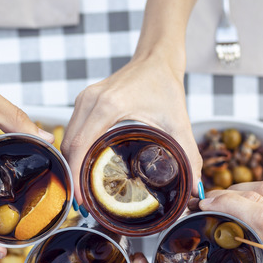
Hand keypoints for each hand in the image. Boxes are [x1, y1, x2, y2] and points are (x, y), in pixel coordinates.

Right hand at [61, 53, 201, 203]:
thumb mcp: (178, 122)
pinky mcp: (84, 100)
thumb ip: (190, 156)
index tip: (82, 200)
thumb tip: (195, 189)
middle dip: (72, 177)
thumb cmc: (165, 85)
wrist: (156, 58)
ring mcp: (84, 98)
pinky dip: (75, 151)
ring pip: (67, 139)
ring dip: (71, 165)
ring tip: (82, 190)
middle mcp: (90, 100)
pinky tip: (84, 167)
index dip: (76, 177)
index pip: (80, 147)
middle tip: (82, 204)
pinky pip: (72, 130)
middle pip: (69, 146)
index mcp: (108, 106)